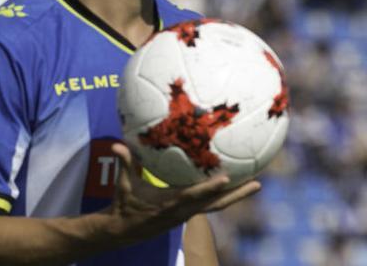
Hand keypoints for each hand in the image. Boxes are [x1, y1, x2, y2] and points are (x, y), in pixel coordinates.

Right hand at [104, 142, 259, 245]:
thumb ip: (124, 163)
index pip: (194, 195)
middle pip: (216, 204)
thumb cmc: (124, 205)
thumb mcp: (124, 184)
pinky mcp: (187, 215)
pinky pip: (209, 205)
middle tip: (258, 184)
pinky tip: (230, 186)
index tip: (227, 178)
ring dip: (235, 196)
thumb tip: (118, 144)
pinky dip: (222, 197)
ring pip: (216, 206)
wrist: (124, 230)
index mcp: (170, 203)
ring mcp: (187, 215)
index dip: (210, 188)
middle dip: (237, 195)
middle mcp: (184, 211)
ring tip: (254, 184)